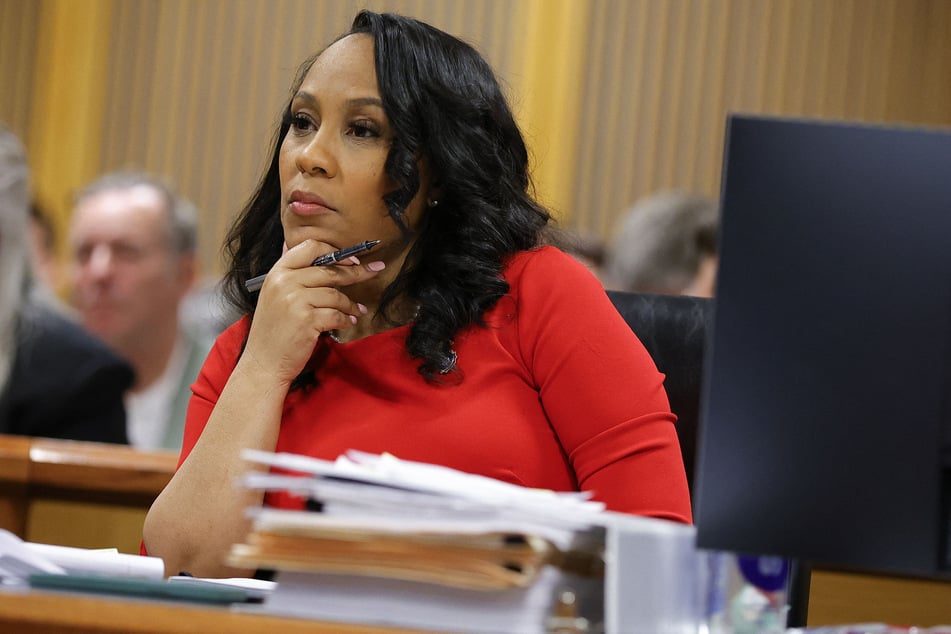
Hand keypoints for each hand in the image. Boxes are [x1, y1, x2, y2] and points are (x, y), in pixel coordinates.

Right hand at [241, 240, 382, 384]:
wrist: (263, 362)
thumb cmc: (273, 330)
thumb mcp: (273, 295)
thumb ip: (291, 273)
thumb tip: (308, 248)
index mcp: (277, 272)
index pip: (309, 247)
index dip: (335, 251)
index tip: (352, 259)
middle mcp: (284, 283)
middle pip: (329, 270)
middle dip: (356, 272)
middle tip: (374, 271)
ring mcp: (295, 301)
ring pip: (336, 294)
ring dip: (350, 304)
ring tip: (357, 310)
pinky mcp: (307, 320)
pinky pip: (336, 314)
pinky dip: (346, 319)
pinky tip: (348, 322)